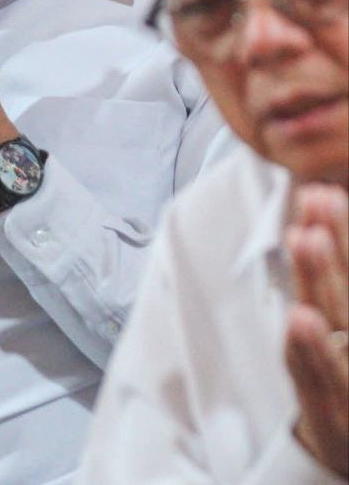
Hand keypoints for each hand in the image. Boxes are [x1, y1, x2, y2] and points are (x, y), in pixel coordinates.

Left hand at [285, 185, 348, 477]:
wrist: (348, 446)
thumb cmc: (344, 375)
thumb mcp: (336, 326)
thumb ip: (336, 281)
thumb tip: (317, 211)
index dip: (348, 237)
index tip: (330, 194)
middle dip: (336, 247)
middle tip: (319, 201)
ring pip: (334, 326)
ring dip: (319, 280)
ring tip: (305, 236)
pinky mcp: (330, 416)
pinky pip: (314, 380)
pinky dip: (306, 350)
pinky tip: (297, 318)